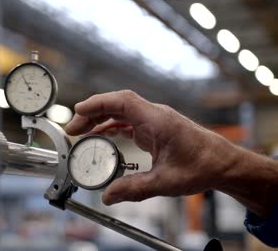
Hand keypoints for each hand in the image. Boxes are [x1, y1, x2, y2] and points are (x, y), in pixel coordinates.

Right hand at [65, 90, 237, 205]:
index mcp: (157, 121)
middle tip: (72, 130)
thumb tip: (108, 196)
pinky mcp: (154, 128)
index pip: (122, 101)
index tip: (78, 111)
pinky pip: (127, 121)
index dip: (97, 103)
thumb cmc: (203, 166)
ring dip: (99, 120)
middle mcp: (154, 116)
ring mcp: (154, 121)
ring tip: (80, 133)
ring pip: (120, 112)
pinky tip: (101, 136)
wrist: (224, 164)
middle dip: (91, 114)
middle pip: (116, 105)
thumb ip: (134, 189)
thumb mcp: (166, 182)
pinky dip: (111, 126)